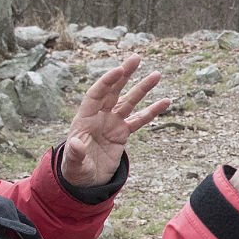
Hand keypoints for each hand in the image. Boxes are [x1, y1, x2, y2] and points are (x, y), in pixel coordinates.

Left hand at [61, 54, 170, 187]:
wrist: (85, 180)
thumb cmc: (75, 170)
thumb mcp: (73, 164)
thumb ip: (75, 153)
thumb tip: (76, 143)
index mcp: (84, 119)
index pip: (96, 95)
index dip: (107, 82)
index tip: (119, 70)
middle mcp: (99, 116)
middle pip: (113, 91)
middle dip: (125, 75)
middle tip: (136, 58)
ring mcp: (112, 123)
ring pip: (129, 102)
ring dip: (142, 88)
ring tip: (156, 75)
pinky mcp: (122, 133)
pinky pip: (140, 120)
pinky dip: (152, 111)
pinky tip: (165, 101)